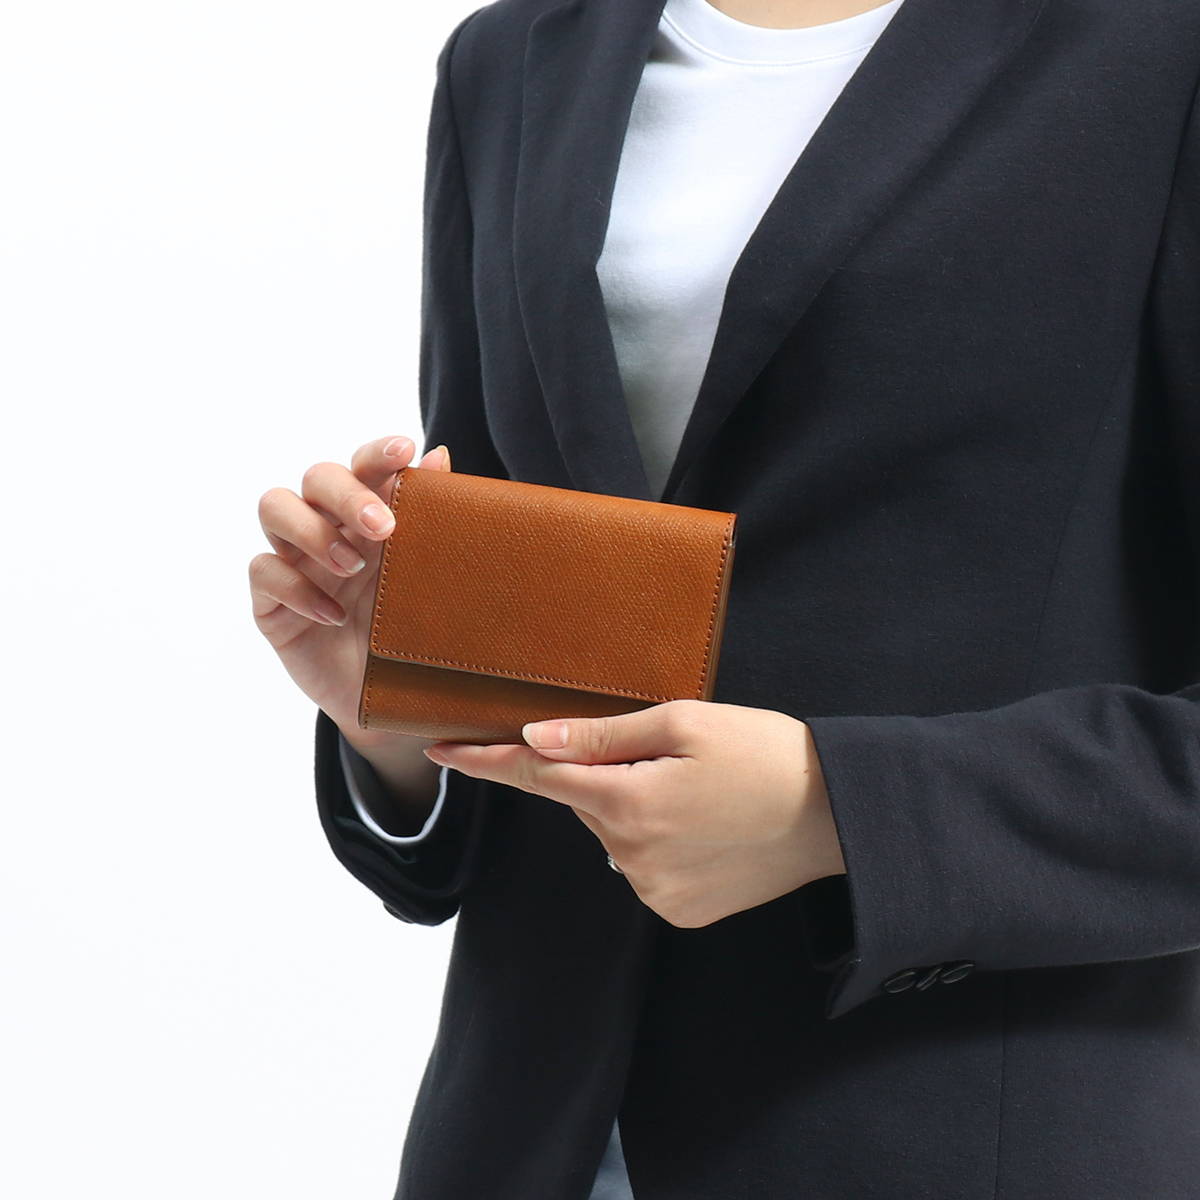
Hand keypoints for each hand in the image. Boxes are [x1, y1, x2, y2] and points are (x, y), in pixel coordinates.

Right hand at [249, 434, 452, 747]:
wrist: (387, 700)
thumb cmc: (409, 631)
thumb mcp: (427, 580)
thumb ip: (432, 519)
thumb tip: (439, 454)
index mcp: (369, 514)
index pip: (365, 466)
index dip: (378, 453)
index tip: (405, 450)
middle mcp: (327, 526)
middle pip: (316, 476)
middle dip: (347, 494)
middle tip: (383, 528)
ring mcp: (295, 559)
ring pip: (274, 506)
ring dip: (314, 530)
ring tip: (354, 568)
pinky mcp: (270, 599)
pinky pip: (264, 571)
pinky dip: (298, 588)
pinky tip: (334, 615)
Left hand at [422, 700, 846, 927]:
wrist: (835, 813)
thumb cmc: (763, 753)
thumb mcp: (685, 722)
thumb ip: (603, 735)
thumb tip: (535, 738)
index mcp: (627, 802)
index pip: (535, 778)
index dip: (484, 761)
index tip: (441, 750)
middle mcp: (631, 856)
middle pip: (583, 803)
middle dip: (603, 774)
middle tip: (665, 755)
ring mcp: (655, 891)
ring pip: (613, 834)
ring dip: (633, 808)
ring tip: (698, 791)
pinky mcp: (679, 911)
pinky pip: (642, 866)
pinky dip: (657, 841)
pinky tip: (703, 825)